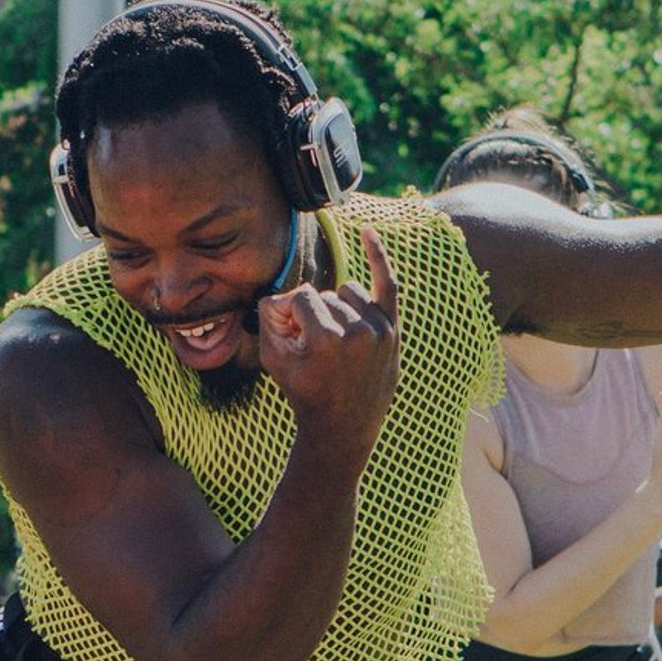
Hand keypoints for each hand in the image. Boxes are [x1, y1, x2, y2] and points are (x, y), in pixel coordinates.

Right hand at [257, 230, 401, 459]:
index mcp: (327, 341)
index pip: (301, 297)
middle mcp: (358, 333)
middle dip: (313, 316)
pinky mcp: (392, 331)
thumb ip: (268, 319)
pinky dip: (377, 256)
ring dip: (337, 307)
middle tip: (313, 350)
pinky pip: (388, 283)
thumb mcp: (274, 359)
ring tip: (335, 340)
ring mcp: (380, 331)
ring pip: (349, 291)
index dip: (290, 313)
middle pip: (323, 295)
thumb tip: (279, 295)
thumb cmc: (304, 393)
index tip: (290, 335)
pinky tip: (368, 232)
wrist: (343, 428)